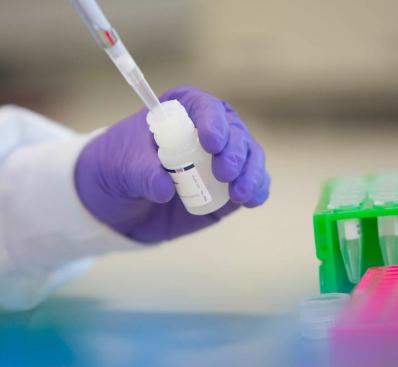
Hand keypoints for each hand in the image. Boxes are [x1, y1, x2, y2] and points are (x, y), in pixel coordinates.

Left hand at [74, 86, 269, 242]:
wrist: (119, 203)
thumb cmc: (117, 170)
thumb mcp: (120, 167)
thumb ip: (141, 174)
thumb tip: (165, 188)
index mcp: (179, 114)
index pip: (205, 108)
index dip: (213, 122)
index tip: (210, 143)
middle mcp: (205, 134)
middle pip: (234, 132)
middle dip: (235, 151)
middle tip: (224, 172)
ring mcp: (219, 161)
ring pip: (250, 157)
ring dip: (251, 173)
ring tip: (240, 194)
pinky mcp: (226, 188)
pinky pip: (251, 183)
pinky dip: (257, 189)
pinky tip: (251, 200)